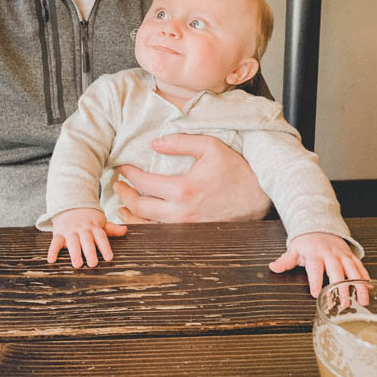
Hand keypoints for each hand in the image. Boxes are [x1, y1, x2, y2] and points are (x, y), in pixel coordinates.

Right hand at [47, 208, 126, 267]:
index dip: (105, 247)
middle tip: (93, 264)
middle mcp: (82, 229)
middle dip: (90, 251)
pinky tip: (51, 260)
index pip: (100, 236)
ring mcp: (70, 231)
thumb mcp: (100, 222)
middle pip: (87, 240)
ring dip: (74, 252)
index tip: (109, 258)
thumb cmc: (88, 219)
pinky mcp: (59, 233)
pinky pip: (55, 242)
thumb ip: (111, 229)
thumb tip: (125, 230)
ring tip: (77, 264)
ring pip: (72, 242)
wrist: (70, 205)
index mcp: (93, 227)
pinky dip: (53, 250)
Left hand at [113, 133, 270, 223]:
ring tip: (122, 204)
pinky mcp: (192, 234)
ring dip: (130, 215)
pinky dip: (145, 227)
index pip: (144, 183)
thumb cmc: (235, 170)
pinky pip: (161, 235)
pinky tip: (140, 219)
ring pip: (147, 226)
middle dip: (123, 195)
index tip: (123, 167)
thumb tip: (155, 143)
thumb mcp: (210, 146)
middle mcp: (181, 212)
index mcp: (183, 189)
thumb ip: (181, 142)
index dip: (129, 174)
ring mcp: (186, 227)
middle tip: (117, 184)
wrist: (258, 197)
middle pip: (139, 208)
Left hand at [269, 232, 369, 297]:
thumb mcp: (294, 250)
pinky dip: (366, 278)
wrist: (319, 227)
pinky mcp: (351, 256)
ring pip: (352, 270)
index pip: (315, 268)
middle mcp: (330, 254)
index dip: (315, 281)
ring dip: (358, 285)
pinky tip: (370, 290)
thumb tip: (273, 267)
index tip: (316, 293)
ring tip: (362, 301)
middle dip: (341, 286)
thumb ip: (285, 261)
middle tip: (343, 302)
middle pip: (336, 270)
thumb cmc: (306, 242)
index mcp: (315, 254)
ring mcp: (342, 255)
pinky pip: (360, 266)